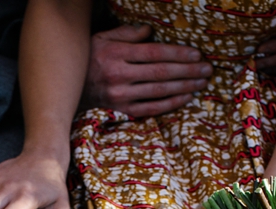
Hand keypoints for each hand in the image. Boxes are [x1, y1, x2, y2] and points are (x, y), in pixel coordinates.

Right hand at [82, 24, 212, 116]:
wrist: (67, 87)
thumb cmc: (88, 59)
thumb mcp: (102, 38)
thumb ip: (127, 34)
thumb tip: (150, 31)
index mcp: (116, 54)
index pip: (154, 53)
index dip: (178, 53)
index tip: (196, 54)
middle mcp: (119, 75)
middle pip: (161, 72)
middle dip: (188, 70)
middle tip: (207, 69)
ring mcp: (120, 95)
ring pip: (159, 91)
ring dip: (184, 87)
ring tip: (202, 82)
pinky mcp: (121, 109)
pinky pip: (151, 108)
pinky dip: (170, 103)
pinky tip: (186, 97)